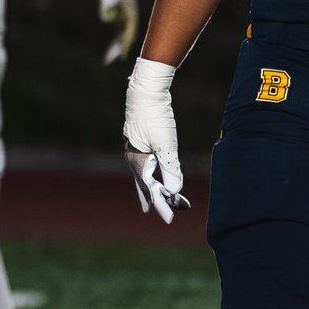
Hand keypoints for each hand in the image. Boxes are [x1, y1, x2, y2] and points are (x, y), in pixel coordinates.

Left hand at [91, 0, 140, 65]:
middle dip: (121, 49)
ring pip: (123, 38)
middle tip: (113, 61)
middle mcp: (130, 18)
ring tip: (109, 62)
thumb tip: (106, 19)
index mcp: (130, 12)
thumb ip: (107, 4)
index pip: (130, 31)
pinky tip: (108, 55)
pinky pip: (119, 35)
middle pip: (127, 36)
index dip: (126, 42)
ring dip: (117, 49)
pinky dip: (114, 44)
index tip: (121, 54)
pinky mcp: (121, 20)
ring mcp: (126, 20)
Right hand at [123, 56, 185, 223]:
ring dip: (150, 184)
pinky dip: (150, 170)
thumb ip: (171, 170)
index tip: (170, 218)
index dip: (162, 204)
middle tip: (152, 211)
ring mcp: (135, 146)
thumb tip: (175, 192)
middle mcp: (132, 155)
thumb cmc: (155, 117)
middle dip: (150, 197)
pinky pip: (145, 160)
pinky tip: (152, 168)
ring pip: (143, 171)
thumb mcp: (166, 145)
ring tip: (152, 193)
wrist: (145, 90)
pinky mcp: (140, 138)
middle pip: (142, 182)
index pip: (151, 188)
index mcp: (136, 160)